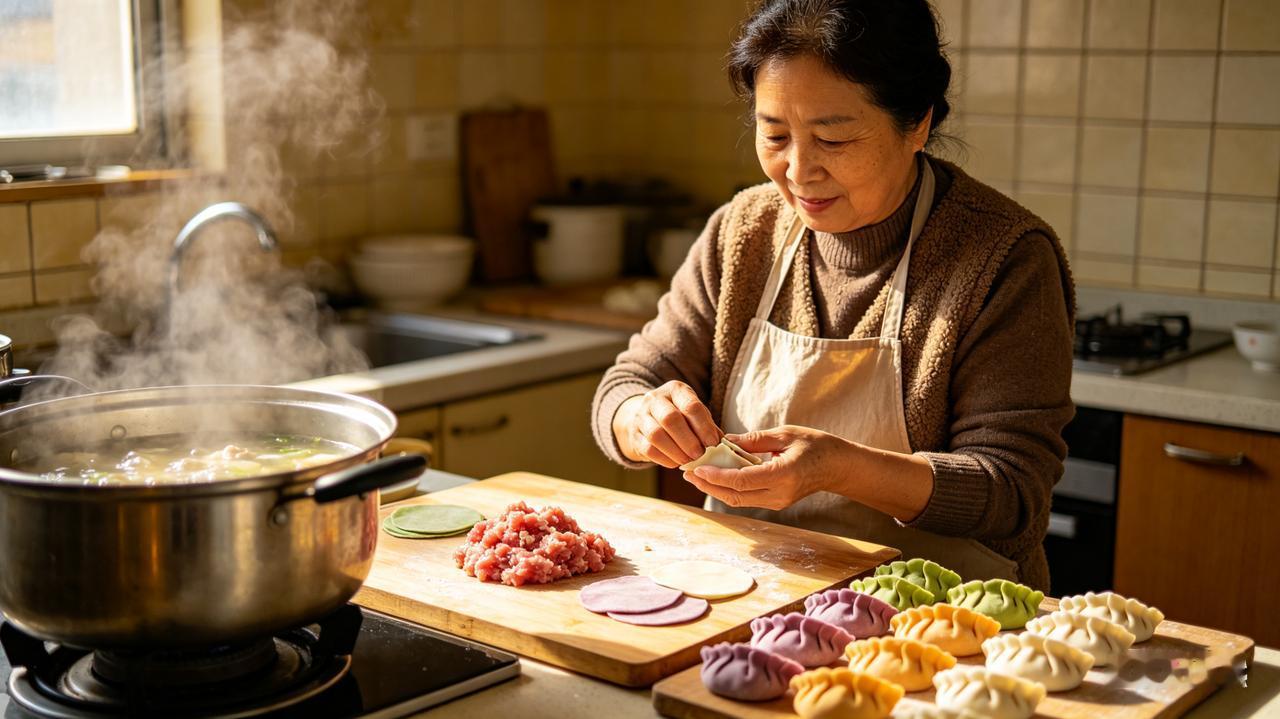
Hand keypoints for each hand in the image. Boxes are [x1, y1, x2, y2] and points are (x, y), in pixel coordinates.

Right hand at [613, 381, 721, 467]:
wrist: (647, 418)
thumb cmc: (681, 417)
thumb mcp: (695, 414)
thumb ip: (708, 427)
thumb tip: (723, 445)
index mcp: (675, 389)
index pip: (690, 406)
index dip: (703, 426)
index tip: (713, 443)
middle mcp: (655, 399)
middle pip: (670, 419)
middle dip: (688, 441)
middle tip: (700, 455)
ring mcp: (641, 416)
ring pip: (657, 435)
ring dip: (676, 452)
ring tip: (689, 461)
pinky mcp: (634, 435)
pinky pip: (648, 449)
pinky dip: (665, 459)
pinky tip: (677, 463)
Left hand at [683, 425, 847, 510]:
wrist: (839, 466)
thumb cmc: (816, 444)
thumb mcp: (785, 434)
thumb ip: (754, 440)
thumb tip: (724, 440)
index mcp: (783, 475)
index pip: (741, 481)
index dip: (716, 476)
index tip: (697, 468)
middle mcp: (779, 494)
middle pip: (736, 496)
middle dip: (709, 486)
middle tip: (687, 473)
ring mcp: (778, 502)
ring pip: (739, 501)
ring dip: (715, 490)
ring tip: (696, 476)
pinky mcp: (776, 503)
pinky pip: (747, 499)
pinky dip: (729, 490)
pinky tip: (715, 479)